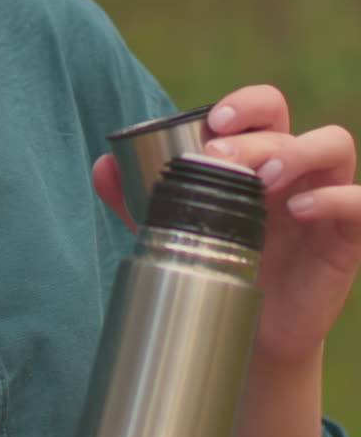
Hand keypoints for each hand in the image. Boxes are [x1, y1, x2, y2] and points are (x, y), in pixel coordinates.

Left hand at [93, 84, 360, 364]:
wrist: (250, 333)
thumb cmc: (217, 264)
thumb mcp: (173, 230)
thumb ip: (138, 197)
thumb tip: (101, 167)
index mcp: (257, 153)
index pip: (262, 106)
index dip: (242, 104)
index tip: (213, 122)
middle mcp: (294, 166)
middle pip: (287, 121)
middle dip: (253, 132)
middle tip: (219, 157)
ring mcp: (326, 194)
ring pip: (333, 143)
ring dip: (295, 152)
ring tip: (262, 180)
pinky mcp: (348, 235)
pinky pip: (360, 201)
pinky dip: (337, 197)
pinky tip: (302, 210)